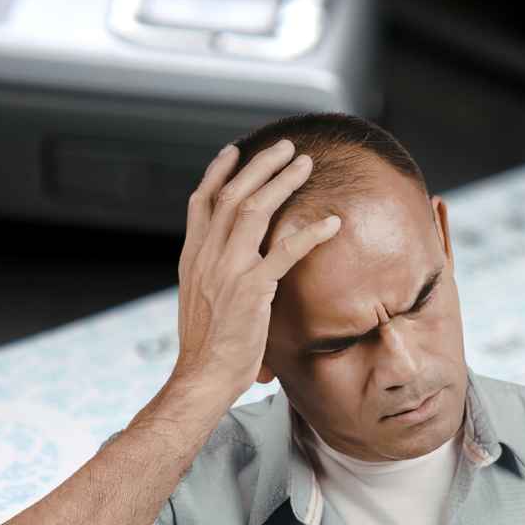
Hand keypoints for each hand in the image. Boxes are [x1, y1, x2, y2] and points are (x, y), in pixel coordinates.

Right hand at [171, 139, 341, 403]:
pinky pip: (286, 251)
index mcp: (192, 257)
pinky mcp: (252, 289)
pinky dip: (311, 234)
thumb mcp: (201, 303)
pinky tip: (333, 223)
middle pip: (231, 195)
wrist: (202, 377)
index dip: (217, 173)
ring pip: (254, 210)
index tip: (234, 151)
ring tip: (305, 164)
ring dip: (282, 182)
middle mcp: (206, 256)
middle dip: (259, 166)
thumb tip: (233, 274)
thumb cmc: (208, 349)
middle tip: (284, 147)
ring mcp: (228, 270)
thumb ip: (216, 278)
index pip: (200, 202)